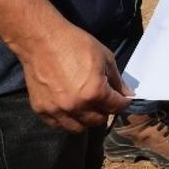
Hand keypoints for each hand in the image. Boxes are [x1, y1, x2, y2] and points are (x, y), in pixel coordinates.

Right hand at [17, 24, 132, 131]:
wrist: (42, 41)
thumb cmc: (75, 44)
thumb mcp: (104, 57)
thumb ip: (116, 79)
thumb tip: (127, 94)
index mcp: (94, 93)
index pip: (116, 107)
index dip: (123, 103)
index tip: (124, 99)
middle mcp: (76, 107)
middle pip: (98, 121)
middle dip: (105, 111)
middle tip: (105, 100)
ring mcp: (57, 111)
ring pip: (78, 128)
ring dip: (86, 119)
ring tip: (87, 106)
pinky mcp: (41, 110)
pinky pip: (58, 125)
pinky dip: (67, 120)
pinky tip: (70, 108)